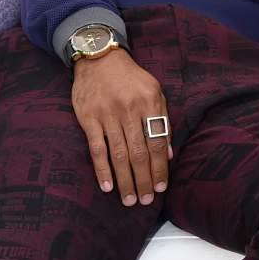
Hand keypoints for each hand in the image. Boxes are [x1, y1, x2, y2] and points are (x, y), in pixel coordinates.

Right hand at [72, 48, 172, 205]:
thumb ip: (163, 120)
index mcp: (150, 103)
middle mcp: (130, 110)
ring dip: (125, 181)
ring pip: (119, 155)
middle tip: (147, 200)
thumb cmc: (131, 78)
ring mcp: (108, 115)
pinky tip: (107, 186)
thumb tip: (170, 154)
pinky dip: (102, 170)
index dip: (161, 168)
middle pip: (140, 153)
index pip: (158, 143)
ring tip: (130, 200)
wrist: (99, 59)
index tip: (162, 187)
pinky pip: (97, 149)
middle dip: (144, 180)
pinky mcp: (88, 119)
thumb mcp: (154, 92)